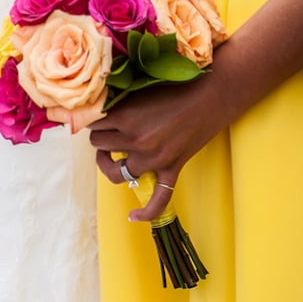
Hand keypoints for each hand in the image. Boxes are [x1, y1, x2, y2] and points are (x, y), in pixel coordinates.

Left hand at [87, 68, 230, 221]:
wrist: (212, 95)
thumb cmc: (175, 86)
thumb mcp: (138, 90)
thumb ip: (116, 103)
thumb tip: (95, 109)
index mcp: (124, 117)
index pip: (91, 123)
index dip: (92, 118)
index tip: (95, 115)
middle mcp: (136, 141)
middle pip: (98, 145)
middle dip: (100, 137)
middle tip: (106, 130)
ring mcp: (154, 159)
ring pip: (115, 171)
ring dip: (110, 163)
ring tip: (111, 154)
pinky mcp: (172, 169)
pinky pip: (158, 200)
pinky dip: (145, 212)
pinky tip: (132, 216)